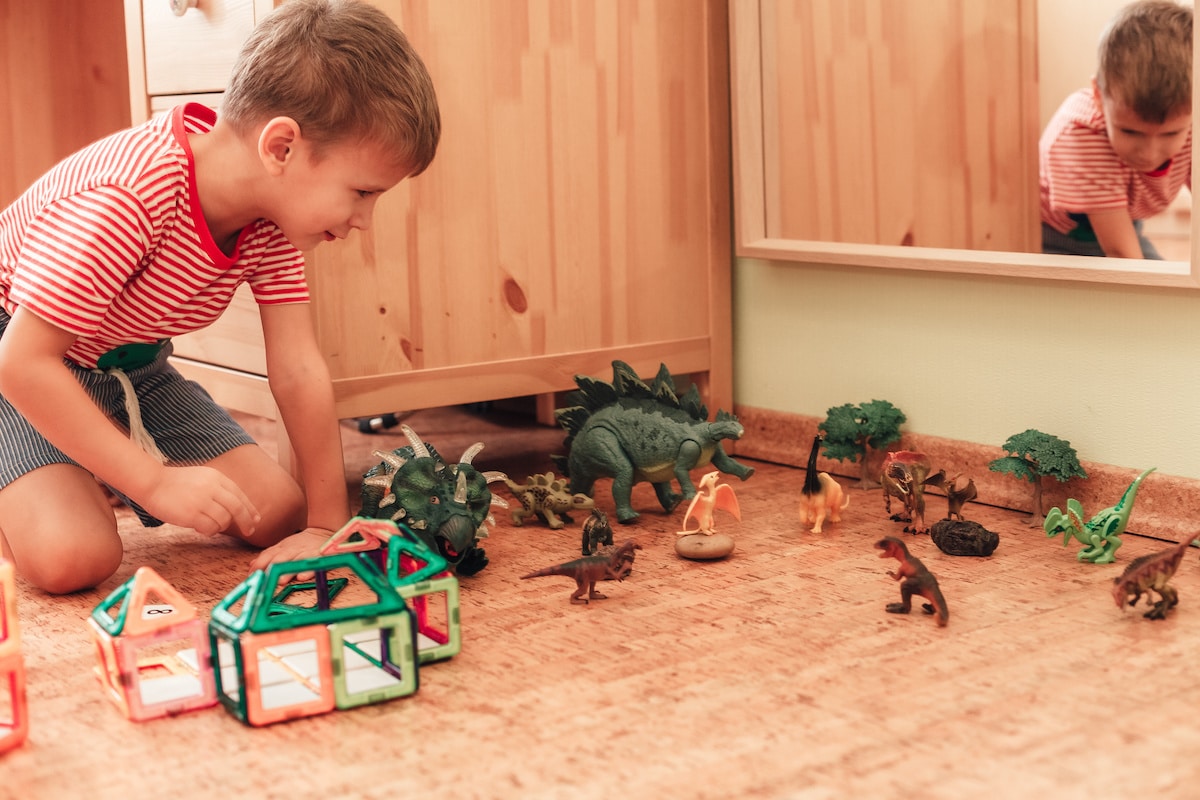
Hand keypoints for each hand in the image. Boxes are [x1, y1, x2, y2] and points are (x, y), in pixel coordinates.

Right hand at [139, 465, 259, 536]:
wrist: (151, 482)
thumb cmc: (175, 483)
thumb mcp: (202, 478)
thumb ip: (217, 490)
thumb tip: (235, 509)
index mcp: (216, 477)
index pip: (240, 495)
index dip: (250, 509)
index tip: (256, 520)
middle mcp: (212, 488)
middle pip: (238, 508)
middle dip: (247, 521)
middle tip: (250, 531)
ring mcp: (202, 501)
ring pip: (224, 520)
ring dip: (220, 526)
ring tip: (208, 525)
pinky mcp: (192, 514)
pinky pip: (210, 528)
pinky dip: (209, 531)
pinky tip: (200, 528)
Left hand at [248, 528, 332, 573]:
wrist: (324, 530)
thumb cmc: (301, 543)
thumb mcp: (283, 547)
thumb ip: (268, 556)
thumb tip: (251, 565)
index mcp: (282, 548)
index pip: (267, 555)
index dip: (259, 565)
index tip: (251, 575)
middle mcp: (292, 550)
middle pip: (279, 558)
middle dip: (271, 568)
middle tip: (263, 578)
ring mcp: (305, 553)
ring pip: (295, 561)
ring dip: (288, 571)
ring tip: (281, 581)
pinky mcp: (319, 556)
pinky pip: (313, 564)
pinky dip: (308, 570)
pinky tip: (302, 577)